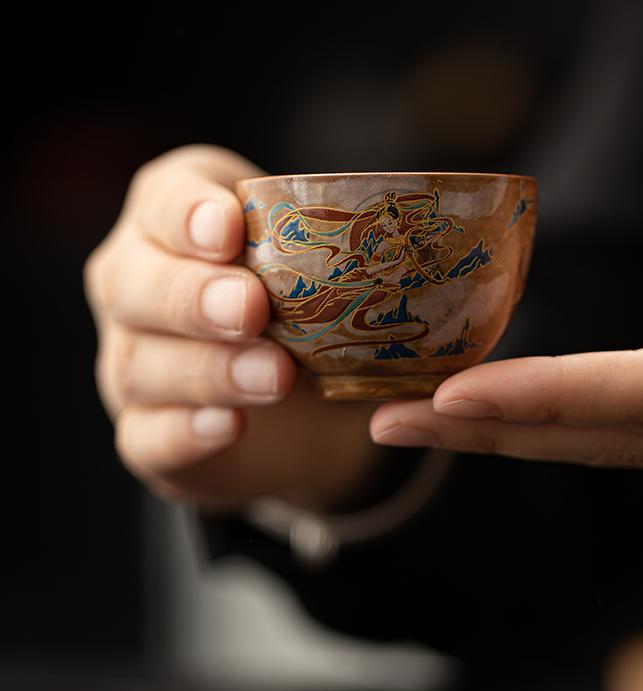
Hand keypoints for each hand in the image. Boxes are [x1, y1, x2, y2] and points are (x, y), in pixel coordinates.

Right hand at [84, 144, 386, 510]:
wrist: (298, 405)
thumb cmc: (301, 309)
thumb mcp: (318, 267)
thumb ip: (331, 248)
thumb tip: (409, 237)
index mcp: (174, 224)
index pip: (162, 201)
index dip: (186, 213)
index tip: (229, 229)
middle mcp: (136, 288)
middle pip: (135, 284)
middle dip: (194, 295)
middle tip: (252, 308)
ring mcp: (132, 365)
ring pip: (144, 366)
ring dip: (211, 370)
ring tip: (276, 377)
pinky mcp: (146, 433)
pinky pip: (146, 436)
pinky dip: (187, 432)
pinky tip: (229, 426)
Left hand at [369, 229, 642, 469]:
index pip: (641, 401)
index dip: (542, 401)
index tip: (445, 399)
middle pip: (596, 439)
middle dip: (486, 436)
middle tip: (386, 425)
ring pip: (608, 442)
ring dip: (512, 434)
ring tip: (424, 417)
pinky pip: (632, 427)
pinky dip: (562, 421)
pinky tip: (518, 405)